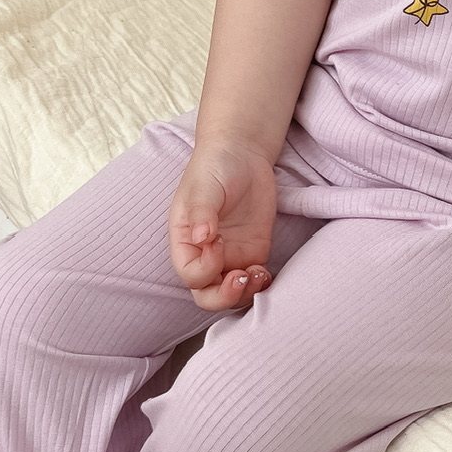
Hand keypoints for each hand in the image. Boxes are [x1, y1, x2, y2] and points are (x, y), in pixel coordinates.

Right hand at [168, 140, 277, 310]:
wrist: (242, 155)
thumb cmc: (214, 167)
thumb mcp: (205, 186)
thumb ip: (202, 212)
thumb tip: (201, 239)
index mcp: (184, 242)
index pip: (190, 275)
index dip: (205, 269)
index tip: (218, 242)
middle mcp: (204, 255)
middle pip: (208, 296)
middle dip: (224, 297)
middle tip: (242, 277)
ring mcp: (230, 257)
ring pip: (233, 294)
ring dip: (246, 294)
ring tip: (260, 273)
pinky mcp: (253, 252)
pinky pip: (254, 281)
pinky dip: (261, 285)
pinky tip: (268, 274)